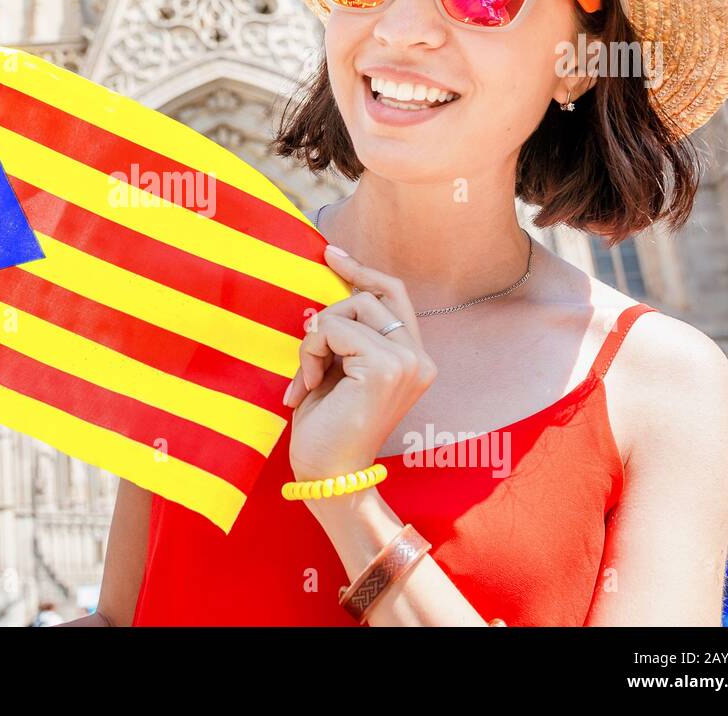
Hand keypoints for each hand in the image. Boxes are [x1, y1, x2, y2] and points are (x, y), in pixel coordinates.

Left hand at [284, 244, 436, 480]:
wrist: (327, 474)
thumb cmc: (326, 426)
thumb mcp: (340, 368)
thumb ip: (348, 333)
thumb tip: (334, 284)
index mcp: (413, 358)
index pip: (393, 294)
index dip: (362, 270)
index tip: (330, 254)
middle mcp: (419, 358)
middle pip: (366, 296)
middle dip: (326, 320)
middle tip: (309, 361)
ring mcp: (407, 362)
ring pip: (347, 309)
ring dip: (314, 340)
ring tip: (307, 379)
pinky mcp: (386, 368)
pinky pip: (333, 329)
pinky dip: (310, 352)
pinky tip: (308, 387)